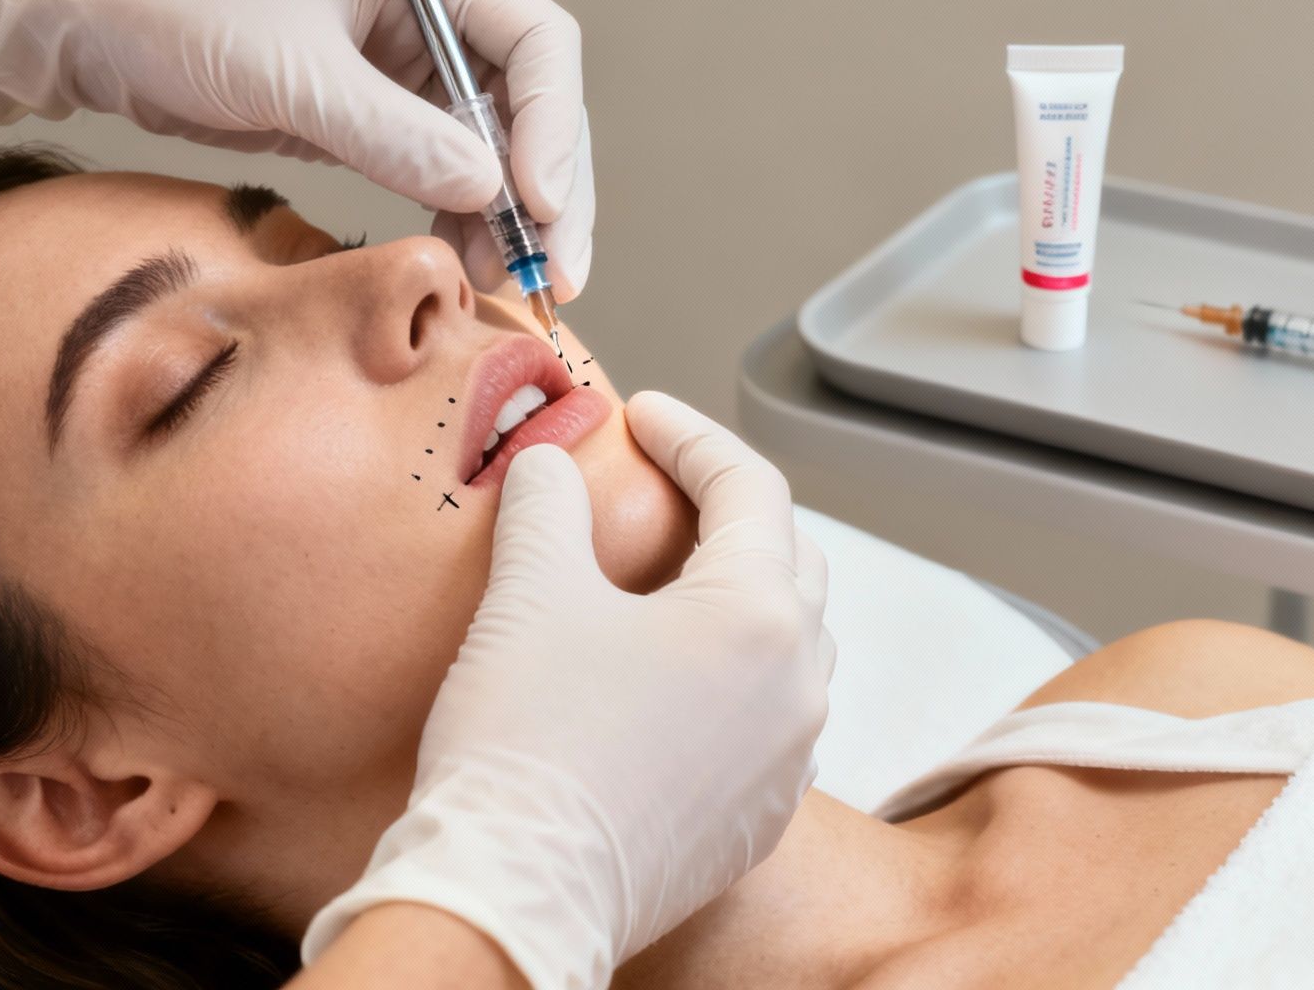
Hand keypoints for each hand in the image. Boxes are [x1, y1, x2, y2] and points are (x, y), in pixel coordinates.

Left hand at [0, 0, 593, 299]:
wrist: (93, 23)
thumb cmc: (179, 8)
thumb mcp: (291, 73)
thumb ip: (391, 132)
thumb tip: (486, 188)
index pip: (536, 43)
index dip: (551, 127)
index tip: (537, 203)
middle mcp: (433, 15)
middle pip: (534, 107)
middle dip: (548, 193)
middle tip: (552, 272)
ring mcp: (409, 71)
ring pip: (497, 152)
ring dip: (510, 221)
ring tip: (508, 287)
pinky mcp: (377, 119)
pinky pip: (445, 176)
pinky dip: (461, 223)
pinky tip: (462, 268)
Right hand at [301, 393, 832, 989]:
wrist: (514, 897)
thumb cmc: (526, 745)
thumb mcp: (529, 594)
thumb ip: (547, 507)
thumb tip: (546, 466)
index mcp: (761, 616)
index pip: (750, 488)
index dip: (691, 435)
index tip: (642, 416)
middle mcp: (798, 689)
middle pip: (789, 561)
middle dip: (729, 511)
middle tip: (662, 485)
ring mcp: (787, 763)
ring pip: (788, 645)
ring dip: (738, 595)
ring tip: (667, 577)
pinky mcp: (757, 821)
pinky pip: (768, 720)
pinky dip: (731, 676)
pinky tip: (668, 676)